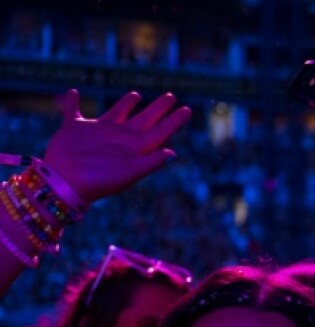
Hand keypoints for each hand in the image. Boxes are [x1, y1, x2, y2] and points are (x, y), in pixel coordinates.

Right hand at [42, 90, 189, 204]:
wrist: (66, 184)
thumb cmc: (99, 181)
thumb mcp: (129, 173)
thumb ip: (150, 162)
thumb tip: (172, 152)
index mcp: (134, 147)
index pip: (160, 131)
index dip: (173, 121)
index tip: (187, 110)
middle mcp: (119, 137)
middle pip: (144, 119)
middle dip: (158, 108)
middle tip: (172, 96)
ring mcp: (98, 132)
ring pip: (116, 112)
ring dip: (126, 103)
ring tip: (137, 95)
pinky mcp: (74, 128)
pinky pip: (72, 111)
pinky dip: (71, 101)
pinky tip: (72, 92)